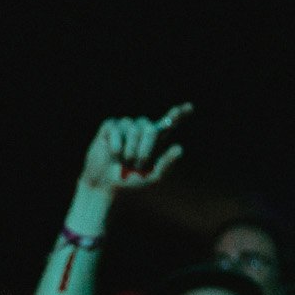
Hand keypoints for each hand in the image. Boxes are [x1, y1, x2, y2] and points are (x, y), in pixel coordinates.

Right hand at [78, 104, 192, 195]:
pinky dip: (116, 143)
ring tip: (124, 161)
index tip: (190, 107)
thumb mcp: (152, 178)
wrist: (105, 187)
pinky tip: (113, 154)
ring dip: (130, 148)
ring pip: (133, 127)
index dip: (178, 114)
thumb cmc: (129, 184)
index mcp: (155, 141)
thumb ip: (166, 164)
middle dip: (145, 148)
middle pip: (150, 127)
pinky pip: (116, 128)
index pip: (168, 123)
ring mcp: (125, 128)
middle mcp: (141, 131)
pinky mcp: (109, 128)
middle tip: (138, 165)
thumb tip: (179, 147)